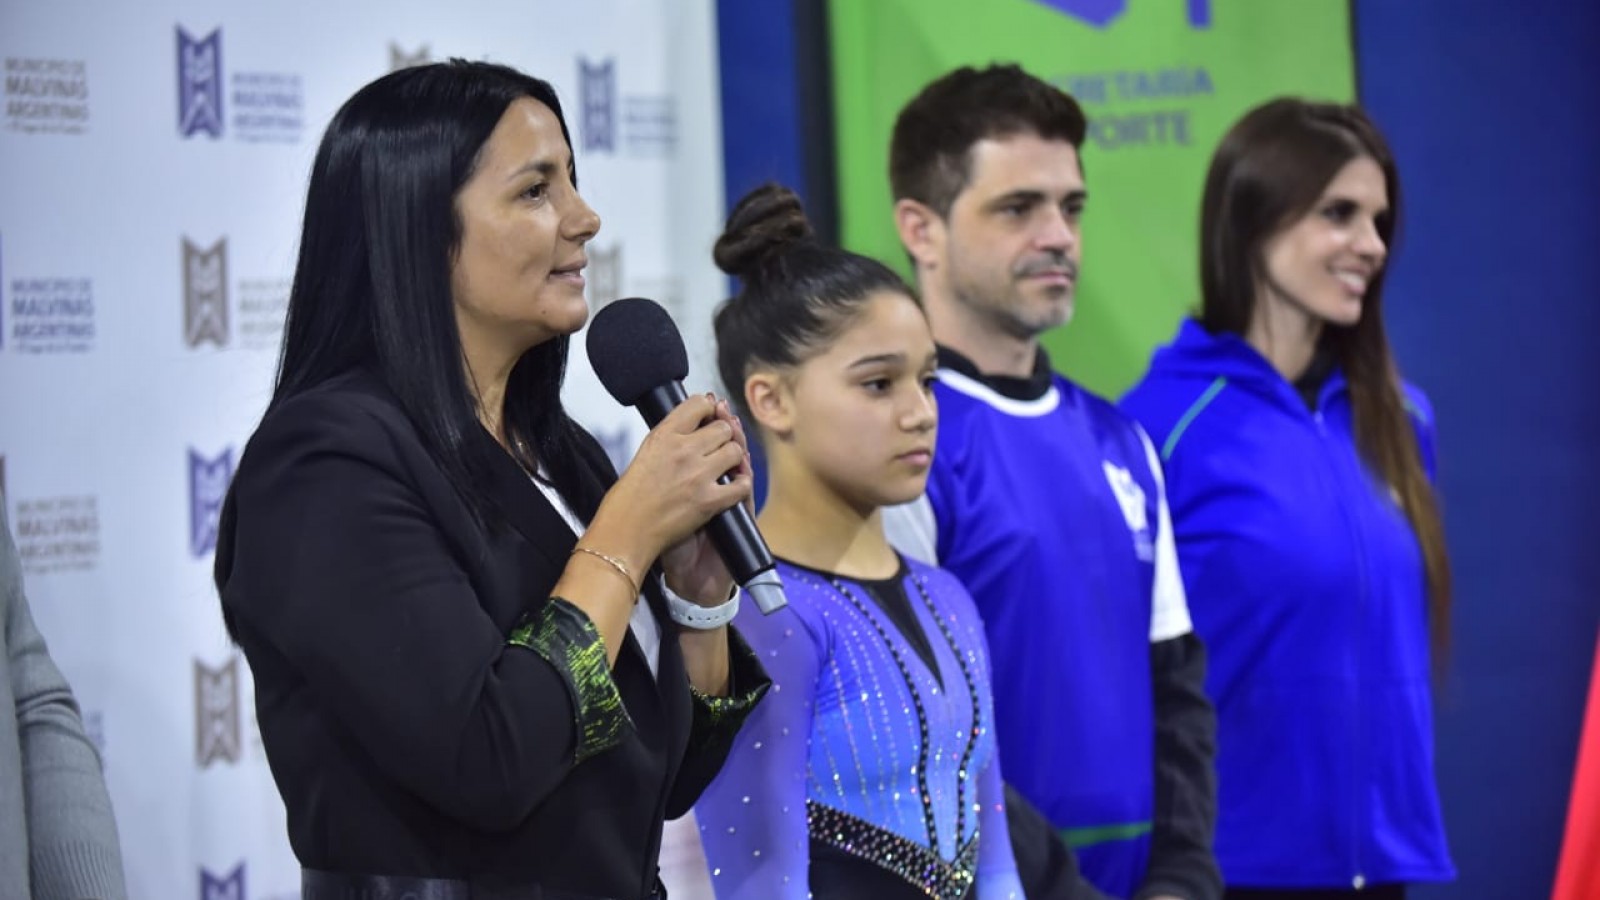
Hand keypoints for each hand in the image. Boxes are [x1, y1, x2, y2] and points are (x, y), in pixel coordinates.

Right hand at [589, 393, 751, 592]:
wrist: (623, 534)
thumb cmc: (626, 502)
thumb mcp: (643, 457)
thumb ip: (668, 442)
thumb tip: (690, 431)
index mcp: (663, 436)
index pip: (698, 404)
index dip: (709, 409)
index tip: (710, 415)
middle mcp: (682, 450)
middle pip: (722, 428)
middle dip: (724, 436)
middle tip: (719, 448)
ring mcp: (698, 475)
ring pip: (735, 451)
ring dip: (734, 459)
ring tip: (726, 468)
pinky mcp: (708, 501)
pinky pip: (741, 485)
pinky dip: (740, 486)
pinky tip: (732, 488)